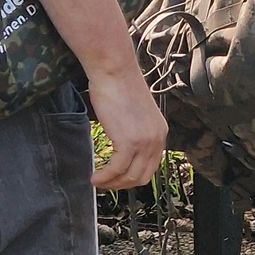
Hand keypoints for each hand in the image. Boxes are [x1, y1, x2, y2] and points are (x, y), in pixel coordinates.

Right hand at [86, 66, 167, 191]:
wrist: (114, 70)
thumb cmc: (119, 85)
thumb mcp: (134, 113)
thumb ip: (135, 130)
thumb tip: (123, 146)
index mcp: (160, 131)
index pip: (151, 166)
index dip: (132, 176)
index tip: (117, 178)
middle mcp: (157, 138)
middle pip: (142, 176)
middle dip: (122, 184)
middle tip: (106, 183)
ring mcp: (144, 141)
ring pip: (130, 177)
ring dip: (112, 184)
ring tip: (97, 182)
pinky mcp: (129, 141)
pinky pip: (117, 170)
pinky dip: (104, 178)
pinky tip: (94, 177)